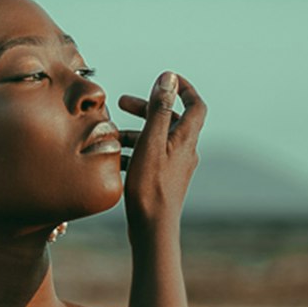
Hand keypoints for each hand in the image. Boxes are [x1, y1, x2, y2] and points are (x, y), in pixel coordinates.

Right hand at [117, 71, 205, 234]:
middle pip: (171, 120)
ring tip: (111, 134)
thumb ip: (159, 109)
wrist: (153, 229)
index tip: (165, 79)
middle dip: (147, 108)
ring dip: (136, 131)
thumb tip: (169, 77)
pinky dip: (135, 150)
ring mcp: (176, 167)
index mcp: (185, 139)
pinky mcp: (165, 180)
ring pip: (157, 139)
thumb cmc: (150, 187)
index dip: (183, 88)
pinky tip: (115, 157)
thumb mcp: (150, 142)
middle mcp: (185, 152)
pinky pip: (151, 156)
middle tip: (121, 103)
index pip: (196, 105)